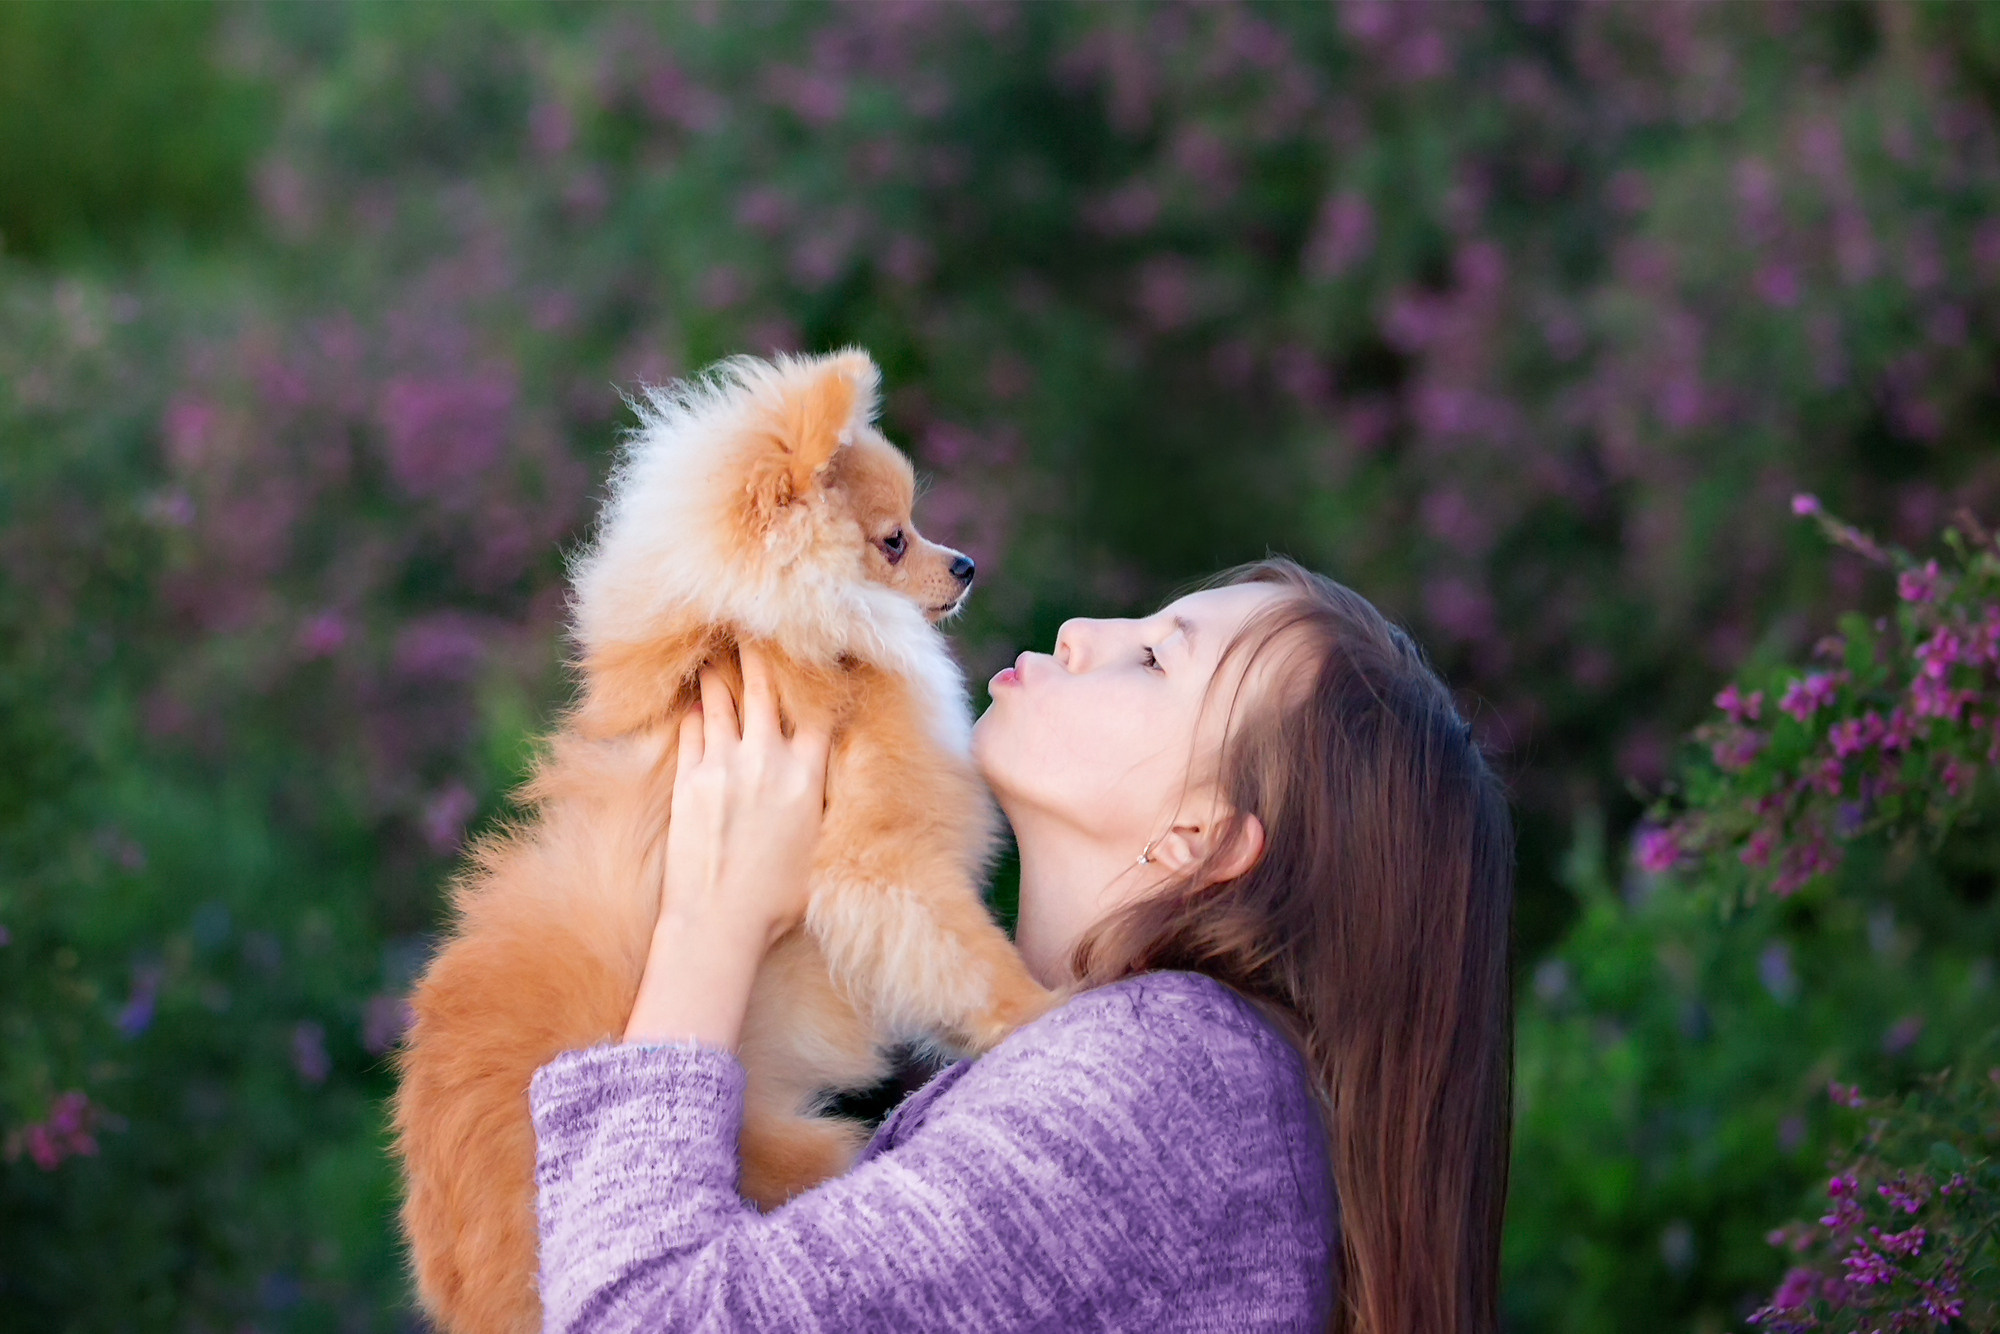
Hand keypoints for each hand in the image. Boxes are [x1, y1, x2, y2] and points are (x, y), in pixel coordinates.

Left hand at [624, 646, 832, 1046]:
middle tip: (757, 622)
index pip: (821, 712)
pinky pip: (692, 727)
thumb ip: (822, 806)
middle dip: (764, 652)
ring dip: (721, 670)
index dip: (821, 679)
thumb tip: (827, 784)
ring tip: (717, 646)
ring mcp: (724, 765)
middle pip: (768, 689)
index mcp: (807, 778)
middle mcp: (768, 760)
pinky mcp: (689, 778)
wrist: (718, 923)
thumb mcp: (818, 850)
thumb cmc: (777, 902)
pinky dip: (694, 708)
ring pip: (723, 699)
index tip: (821, 655)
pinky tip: (692, 694)